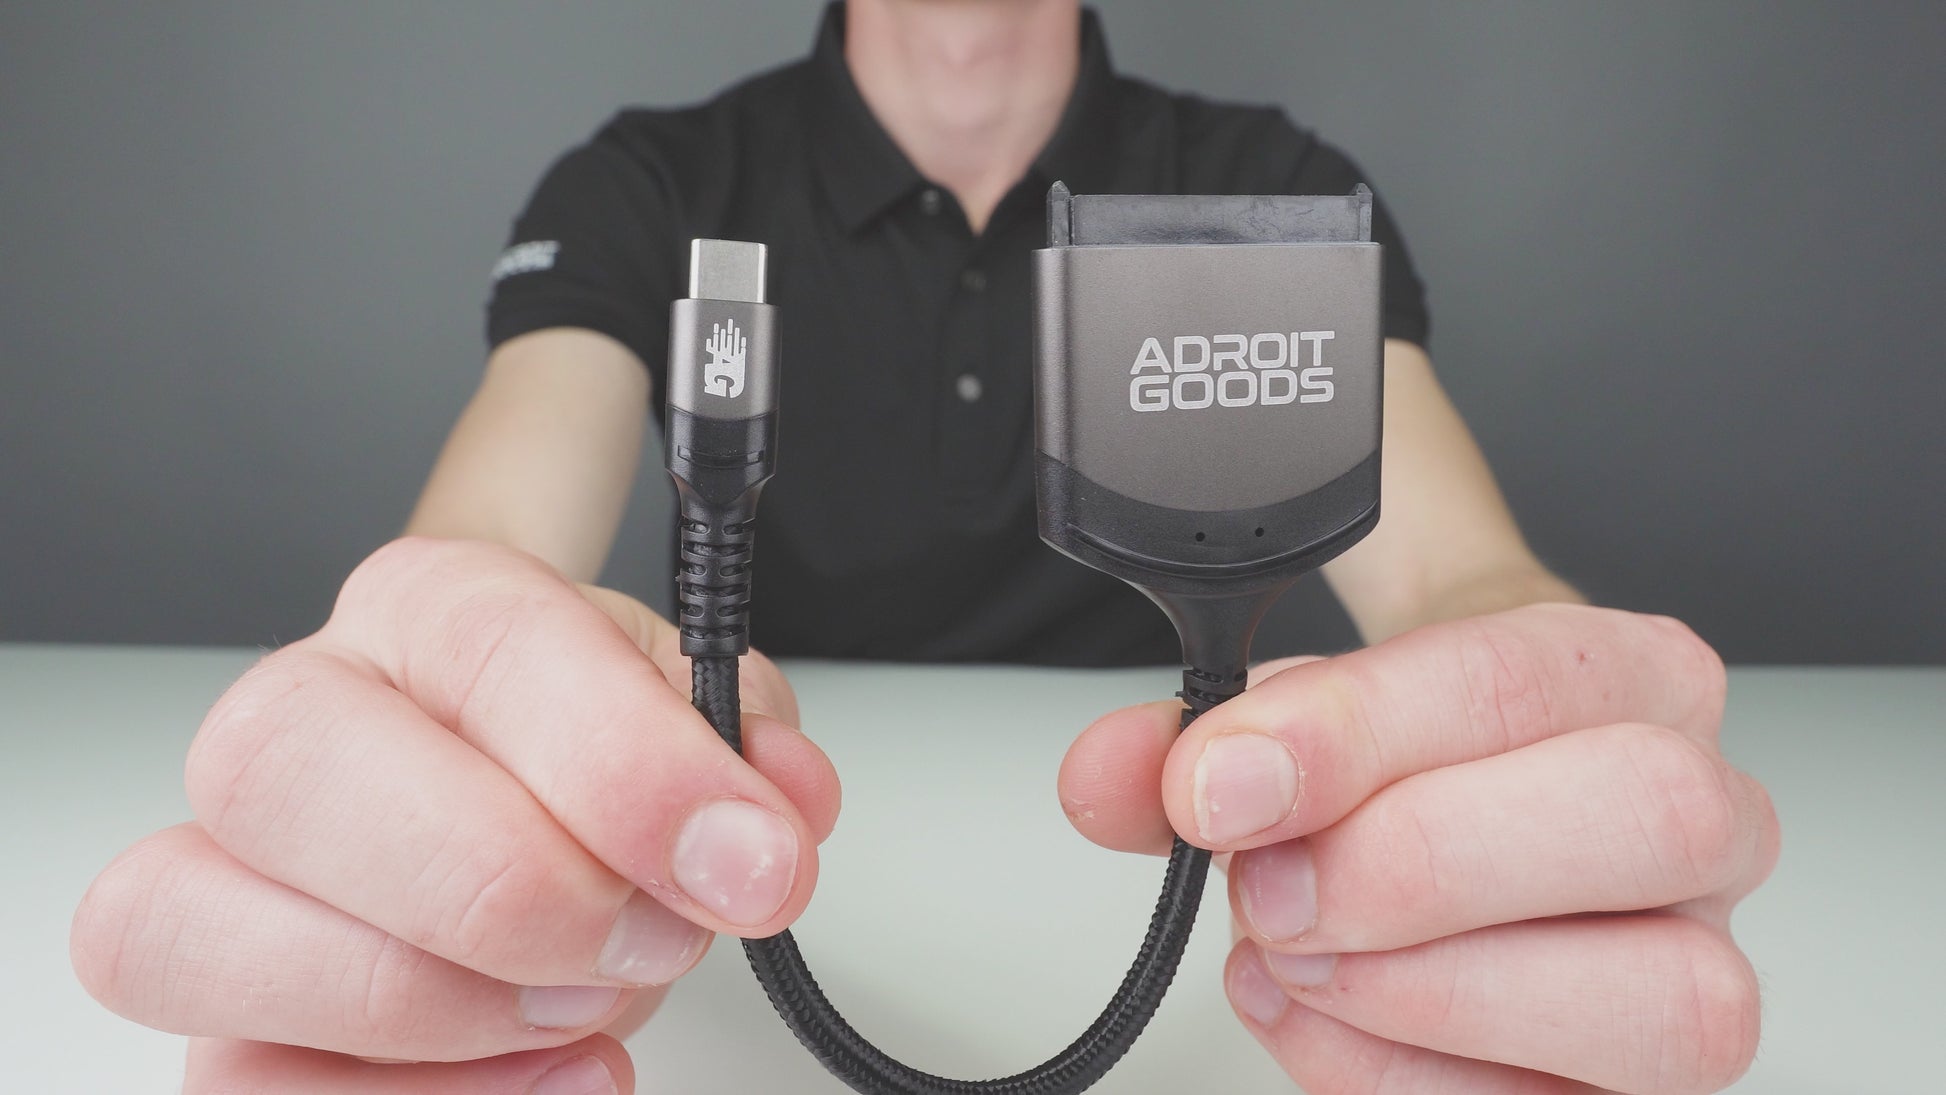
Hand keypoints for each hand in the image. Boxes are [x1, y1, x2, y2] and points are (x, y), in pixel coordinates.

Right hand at [71, 538, 840, 1092]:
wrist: (529, 788)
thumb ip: (745, 745)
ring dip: (435, 1003)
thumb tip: (775, 808)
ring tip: (588, 1008)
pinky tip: (546, 1079)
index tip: (749, 859)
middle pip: (282, 770)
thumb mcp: (698, 711)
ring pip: (194, 931)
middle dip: (502, 885)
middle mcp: (294, 720)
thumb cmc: (589, 746)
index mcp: (426, 608)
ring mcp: (222, 869)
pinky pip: (238, 1083)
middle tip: (653, 936)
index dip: (629, 768)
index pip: (489, 645)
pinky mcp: (219, 1013)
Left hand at [1058, 604, 1777, 1093]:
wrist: (1474, 782)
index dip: (1353, 736)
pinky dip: (1397, 1078)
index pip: (1520, 679)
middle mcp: (1702, 814)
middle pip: (1647, 818)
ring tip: (1293, 957)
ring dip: (1429, 992)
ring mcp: (1692, 961)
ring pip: (1664, 1001)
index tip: (1218, 783)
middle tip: (1272, 886)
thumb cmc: (1413, 746)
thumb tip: (1112, 778)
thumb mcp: (1297, 703)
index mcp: (1628, 673)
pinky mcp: (1637, 1085)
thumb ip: (1196, 735)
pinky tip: (1315, 1021)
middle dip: (1418, 863)